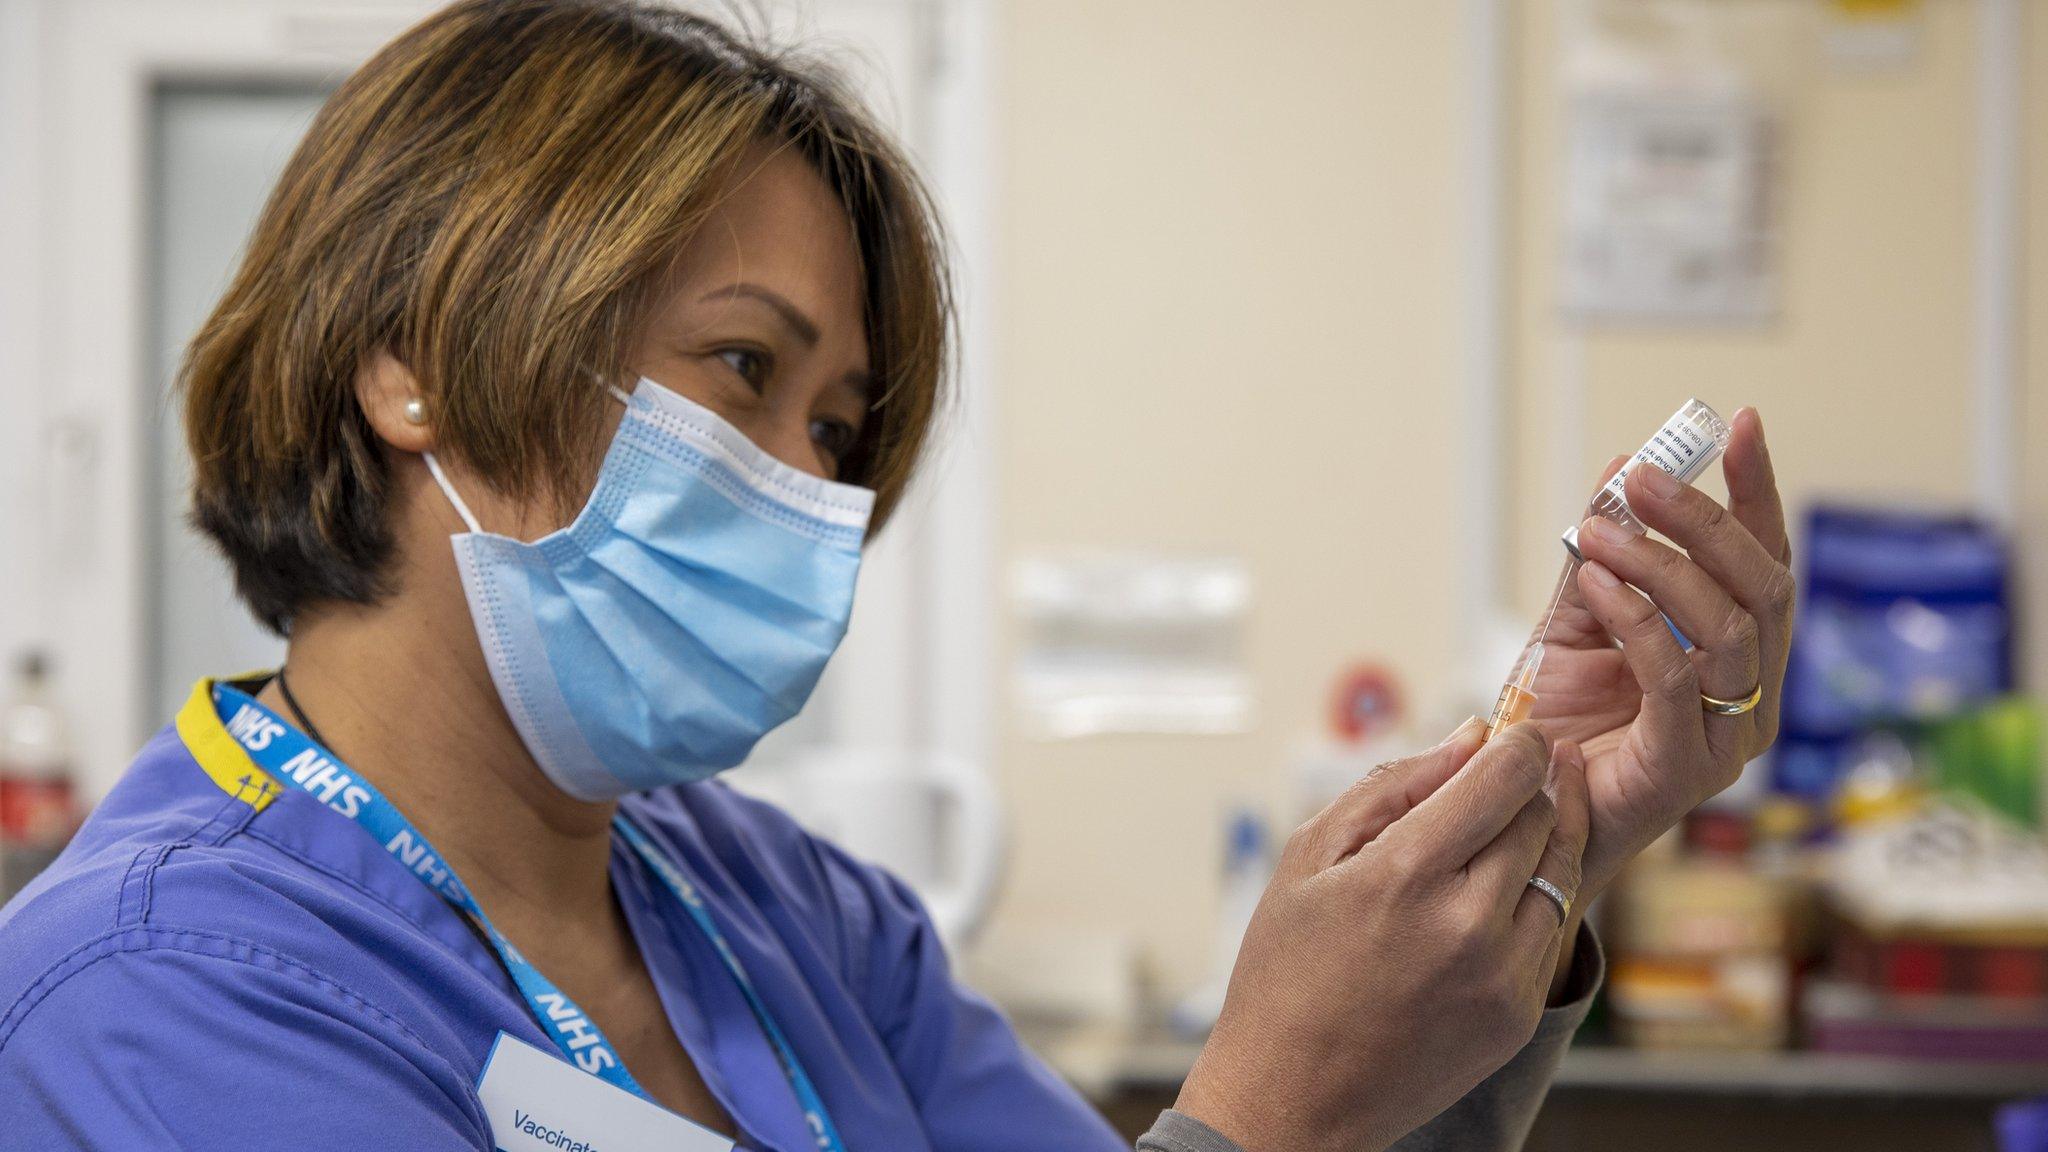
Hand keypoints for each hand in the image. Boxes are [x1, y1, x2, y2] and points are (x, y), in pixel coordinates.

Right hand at [1177, 720, 1589, 1151]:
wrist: (1294, 1095)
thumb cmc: (1286, 970)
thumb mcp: (1309, 858)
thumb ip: (1392, 787)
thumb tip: (1469, 735)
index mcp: (1404, 875)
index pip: (1503, 779)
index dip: (1523, 742)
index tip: (1520, 732)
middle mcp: (1465, 924)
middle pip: (1540, 817)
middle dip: (1534, 783)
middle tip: (1519, 767)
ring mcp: (1501, 975)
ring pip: (1561, 871)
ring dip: (1548, 834)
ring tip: (1530, 812)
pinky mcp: (1517, 1013)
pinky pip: (1552, 930)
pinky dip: (1538, 896)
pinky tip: (1509, 883)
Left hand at [1531, 407, 1793, 899]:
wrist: (1519, 814)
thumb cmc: (1555, 723)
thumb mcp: (1576, 619)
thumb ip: (1602, 552)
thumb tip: (1620, 468)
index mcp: (1739, 653)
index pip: (1765, 558)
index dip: (1756, 491)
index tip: (1742, 424)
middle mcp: (1752, 694)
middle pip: (1761, 587)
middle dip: (1704, 519)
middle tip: (1641, 475)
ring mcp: (1728, 737)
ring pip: (1725, 628)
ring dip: (1658, 564)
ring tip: (1595, 528)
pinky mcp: (1684, 769)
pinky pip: (1674, 677)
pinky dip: (1633, 618)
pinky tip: (1593, 580)